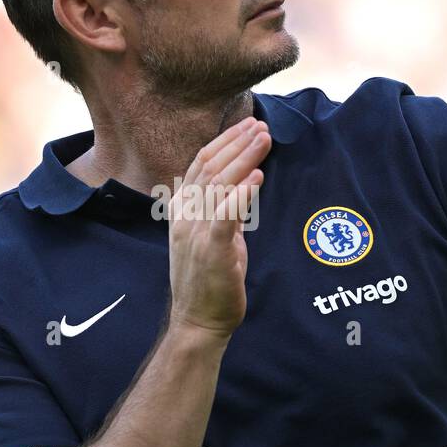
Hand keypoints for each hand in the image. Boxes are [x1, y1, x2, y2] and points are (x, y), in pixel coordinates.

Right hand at [167, 115, 269, 336]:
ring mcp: (195, 233)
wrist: (198, 321)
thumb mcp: (214, 235)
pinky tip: (258, 178)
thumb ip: (224, 208)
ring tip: (263, 139)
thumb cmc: (209, 279)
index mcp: (182, 210)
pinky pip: (225, 217)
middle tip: (261, 125)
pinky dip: (241, 195)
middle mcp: (185, 217)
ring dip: (243, 159)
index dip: (224, 142)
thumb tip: (245, 182)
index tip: (247, 125)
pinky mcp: (211, 251)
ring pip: (218, 186)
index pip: (201, 164)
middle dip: (238, 143)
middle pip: (211, 169)